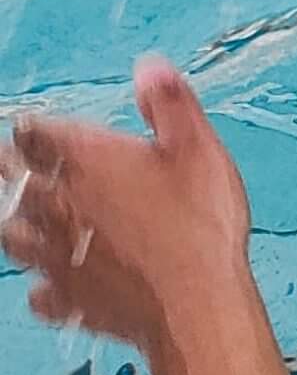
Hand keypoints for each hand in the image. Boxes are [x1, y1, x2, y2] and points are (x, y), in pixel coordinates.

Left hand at [1, 58, 251, 350]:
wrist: (198, 307)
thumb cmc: (200, 227)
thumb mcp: (199, 151)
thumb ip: (170, 104)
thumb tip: (150, 67)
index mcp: (79, 159)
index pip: (28, 129)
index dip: (38, 130)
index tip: (51, 134)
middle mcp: (53, 203)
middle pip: (6, 177)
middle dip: (16, 170)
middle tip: (37, 172)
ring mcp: (54, 255)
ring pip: (10, 233)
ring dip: (22, 225)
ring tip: (44, 224)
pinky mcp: (69, 299)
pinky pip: (40, 294)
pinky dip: (47, 288)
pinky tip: (62, 284)